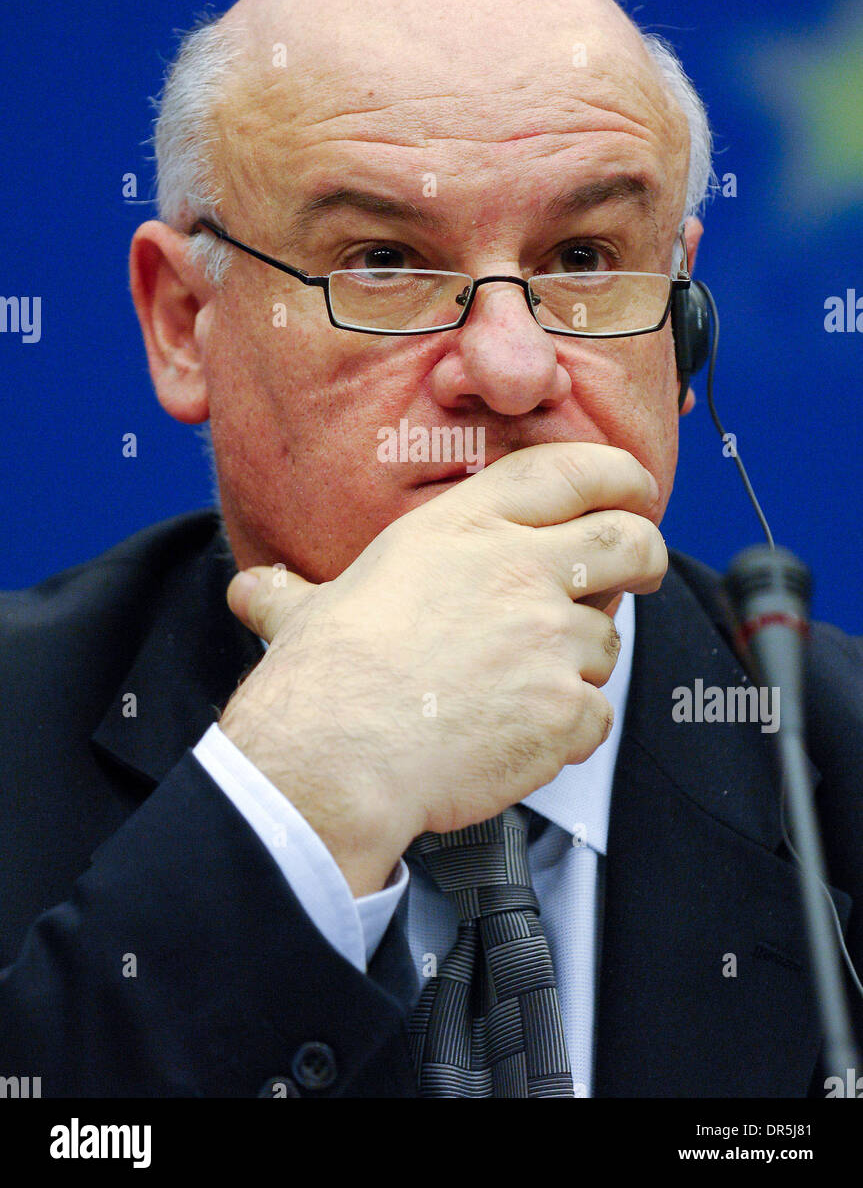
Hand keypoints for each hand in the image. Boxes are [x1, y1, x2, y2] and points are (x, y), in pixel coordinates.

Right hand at [220, 443, 666, 895]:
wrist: (337, 756)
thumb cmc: (323, 680)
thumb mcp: (310, 610)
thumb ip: (295, 594)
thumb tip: (253, 592)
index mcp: (464, 529)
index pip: (569, 472)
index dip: (616, 475)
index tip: (632, 488)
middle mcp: (518, 569)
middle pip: (626, 539)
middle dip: (644, 551)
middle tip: (639, 567)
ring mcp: (548, 638)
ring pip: (606, 643)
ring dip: (578, 664)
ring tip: (518, 688)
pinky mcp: (564, 708)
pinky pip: (595, 716)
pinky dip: (568, 731)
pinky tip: (519, 738)